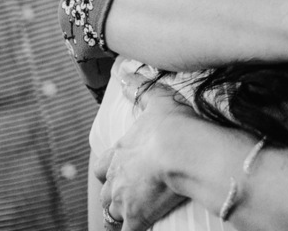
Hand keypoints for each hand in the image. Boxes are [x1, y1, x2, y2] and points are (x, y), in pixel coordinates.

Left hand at [96, 73, 191, 230]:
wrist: (184, 151)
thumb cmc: (174, 125)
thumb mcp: (159, 101)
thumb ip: (141, 89)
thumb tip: (125, 73)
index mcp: (120, 152)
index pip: (103, 165)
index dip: (109, 169)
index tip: (116, 171)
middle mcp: (116, 178)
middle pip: (105, 193)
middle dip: (113, 195)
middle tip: (126, 196)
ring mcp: (125, 200)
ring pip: (111, 214)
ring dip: (119, 214)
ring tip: (131, 214)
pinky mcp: (137, 217)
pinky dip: (130, 230)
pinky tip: (141, 228)